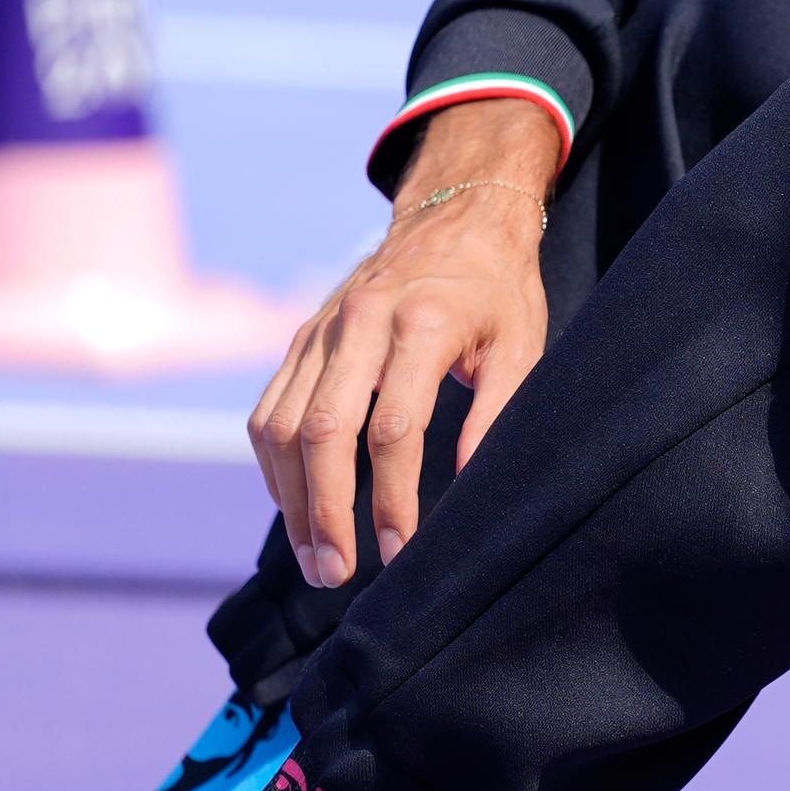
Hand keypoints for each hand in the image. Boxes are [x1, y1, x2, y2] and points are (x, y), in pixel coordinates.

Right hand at [247, 97, 558, 588]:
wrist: (455, 216)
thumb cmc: (497, 291)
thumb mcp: (521, 345)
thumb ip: (497, 415)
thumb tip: (473, 491)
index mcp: (421, 323)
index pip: (392, 428)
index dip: (394, 499)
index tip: (402, 552)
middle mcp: (359, 323)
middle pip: (323, 430)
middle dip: (325, 511)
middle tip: (335, 574)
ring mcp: (320, 329)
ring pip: (281, 424)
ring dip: (291, 499)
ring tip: (314, 557)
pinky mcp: (301, 339)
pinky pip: (268, 409)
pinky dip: (273, 465)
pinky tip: (295, 506)